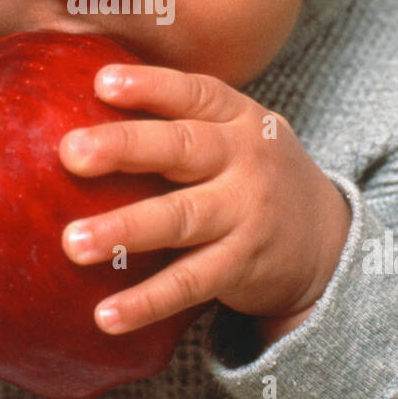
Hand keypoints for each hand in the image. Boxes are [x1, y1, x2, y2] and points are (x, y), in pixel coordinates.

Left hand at [59, 64, 350, 339]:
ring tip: (73, 243)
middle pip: (182, 148)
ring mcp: (247, 214)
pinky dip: (147, 301)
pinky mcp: (242, 265)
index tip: (100, 83)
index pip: (194, 93)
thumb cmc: (251, 175)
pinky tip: (105, 315)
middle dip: (125, 147)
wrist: (328, 240)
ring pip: (181, 219)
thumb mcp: (235, 134)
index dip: (150, 86)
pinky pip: (190, 283)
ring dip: (125, 230)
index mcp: (239, 119)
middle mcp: (245, 161)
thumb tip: (81, 95)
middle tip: (70, 153)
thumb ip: (180, 119)